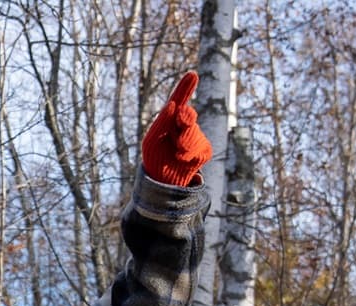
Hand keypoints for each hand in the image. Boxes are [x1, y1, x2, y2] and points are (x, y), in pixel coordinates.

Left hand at [141, 71, 210, 186]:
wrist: (163, 180)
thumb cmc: (154, 158)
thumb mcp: (151, 140)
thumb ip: (161, 121)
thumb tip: (173, 104)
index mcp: (170, 119)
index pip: (179, 100)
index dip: (186, 87)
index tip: (192, 74)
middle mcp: (184, 124)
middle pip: (189, 115)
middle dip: (185, 120)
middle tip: (179, 125)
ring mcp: (196, 136)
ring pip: (194, 132)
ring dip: (183, 142)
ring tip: (176, 152)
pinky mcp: (204, 150)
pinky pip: (201, 147)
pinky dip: (190, 154)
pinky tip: (182, 159)